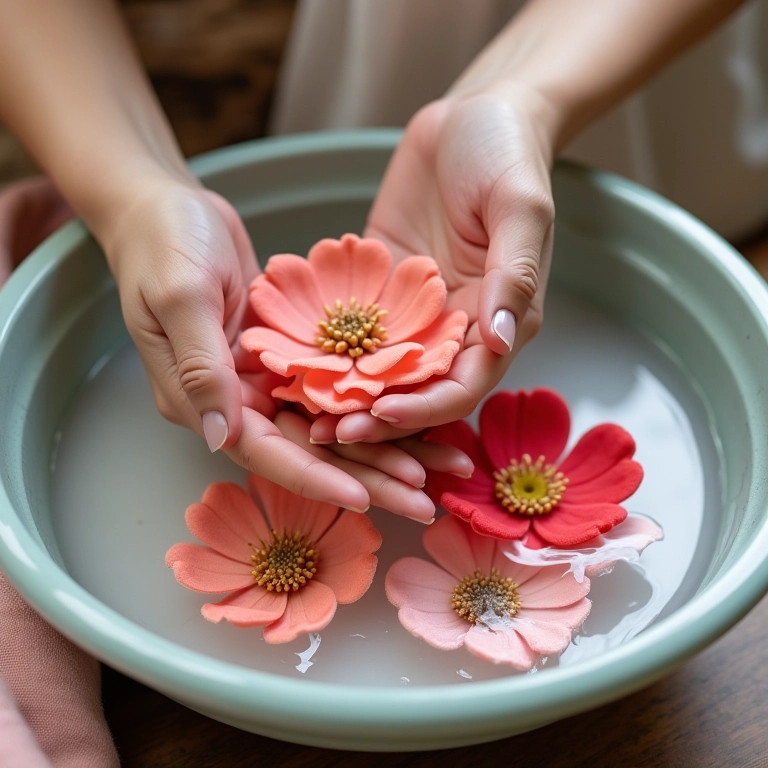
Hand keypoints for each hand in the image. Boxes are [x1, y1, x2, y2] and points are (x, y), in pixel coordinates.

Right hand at [103, 178, 470, 515]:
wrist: (165, 206)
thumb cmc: (162, 242)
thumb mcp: (180, 296)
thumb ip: (202, 365)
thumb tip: (220, 436)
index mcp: (201, 399)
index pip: (265, 453)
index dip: (316, 478)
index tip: (366, 500)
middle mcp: (237, 400)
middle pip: (309, 451)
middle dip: (367, 477)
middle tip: (424, 502)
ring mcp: (263, 379)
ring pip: (331, 425)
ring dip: (383, 446)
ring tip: (437, 465)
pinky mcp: (286, 355)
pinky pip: (336, 388)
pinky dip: (373, 403)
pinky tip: (416, 412)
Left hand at [315, 87, 555, 441]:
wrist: (473, 116)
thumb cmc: (508, 156)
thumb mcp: (522, 208)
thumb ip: (515, 274)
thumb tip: (499, 339)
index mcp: (498, 322)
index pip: (461, 385)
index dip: (424, 410)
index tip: (380, 416)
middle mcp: (456, 328)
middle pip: (416, 391)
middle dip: (374, 417)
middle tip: (326, 433)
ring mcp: (416, 312)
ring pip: (380, 369)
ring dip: (345, 393)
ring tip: (300, 408)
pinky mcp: (383, 289)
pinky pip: (355, 326)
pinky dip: (328, 348)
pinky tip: (290, 360)